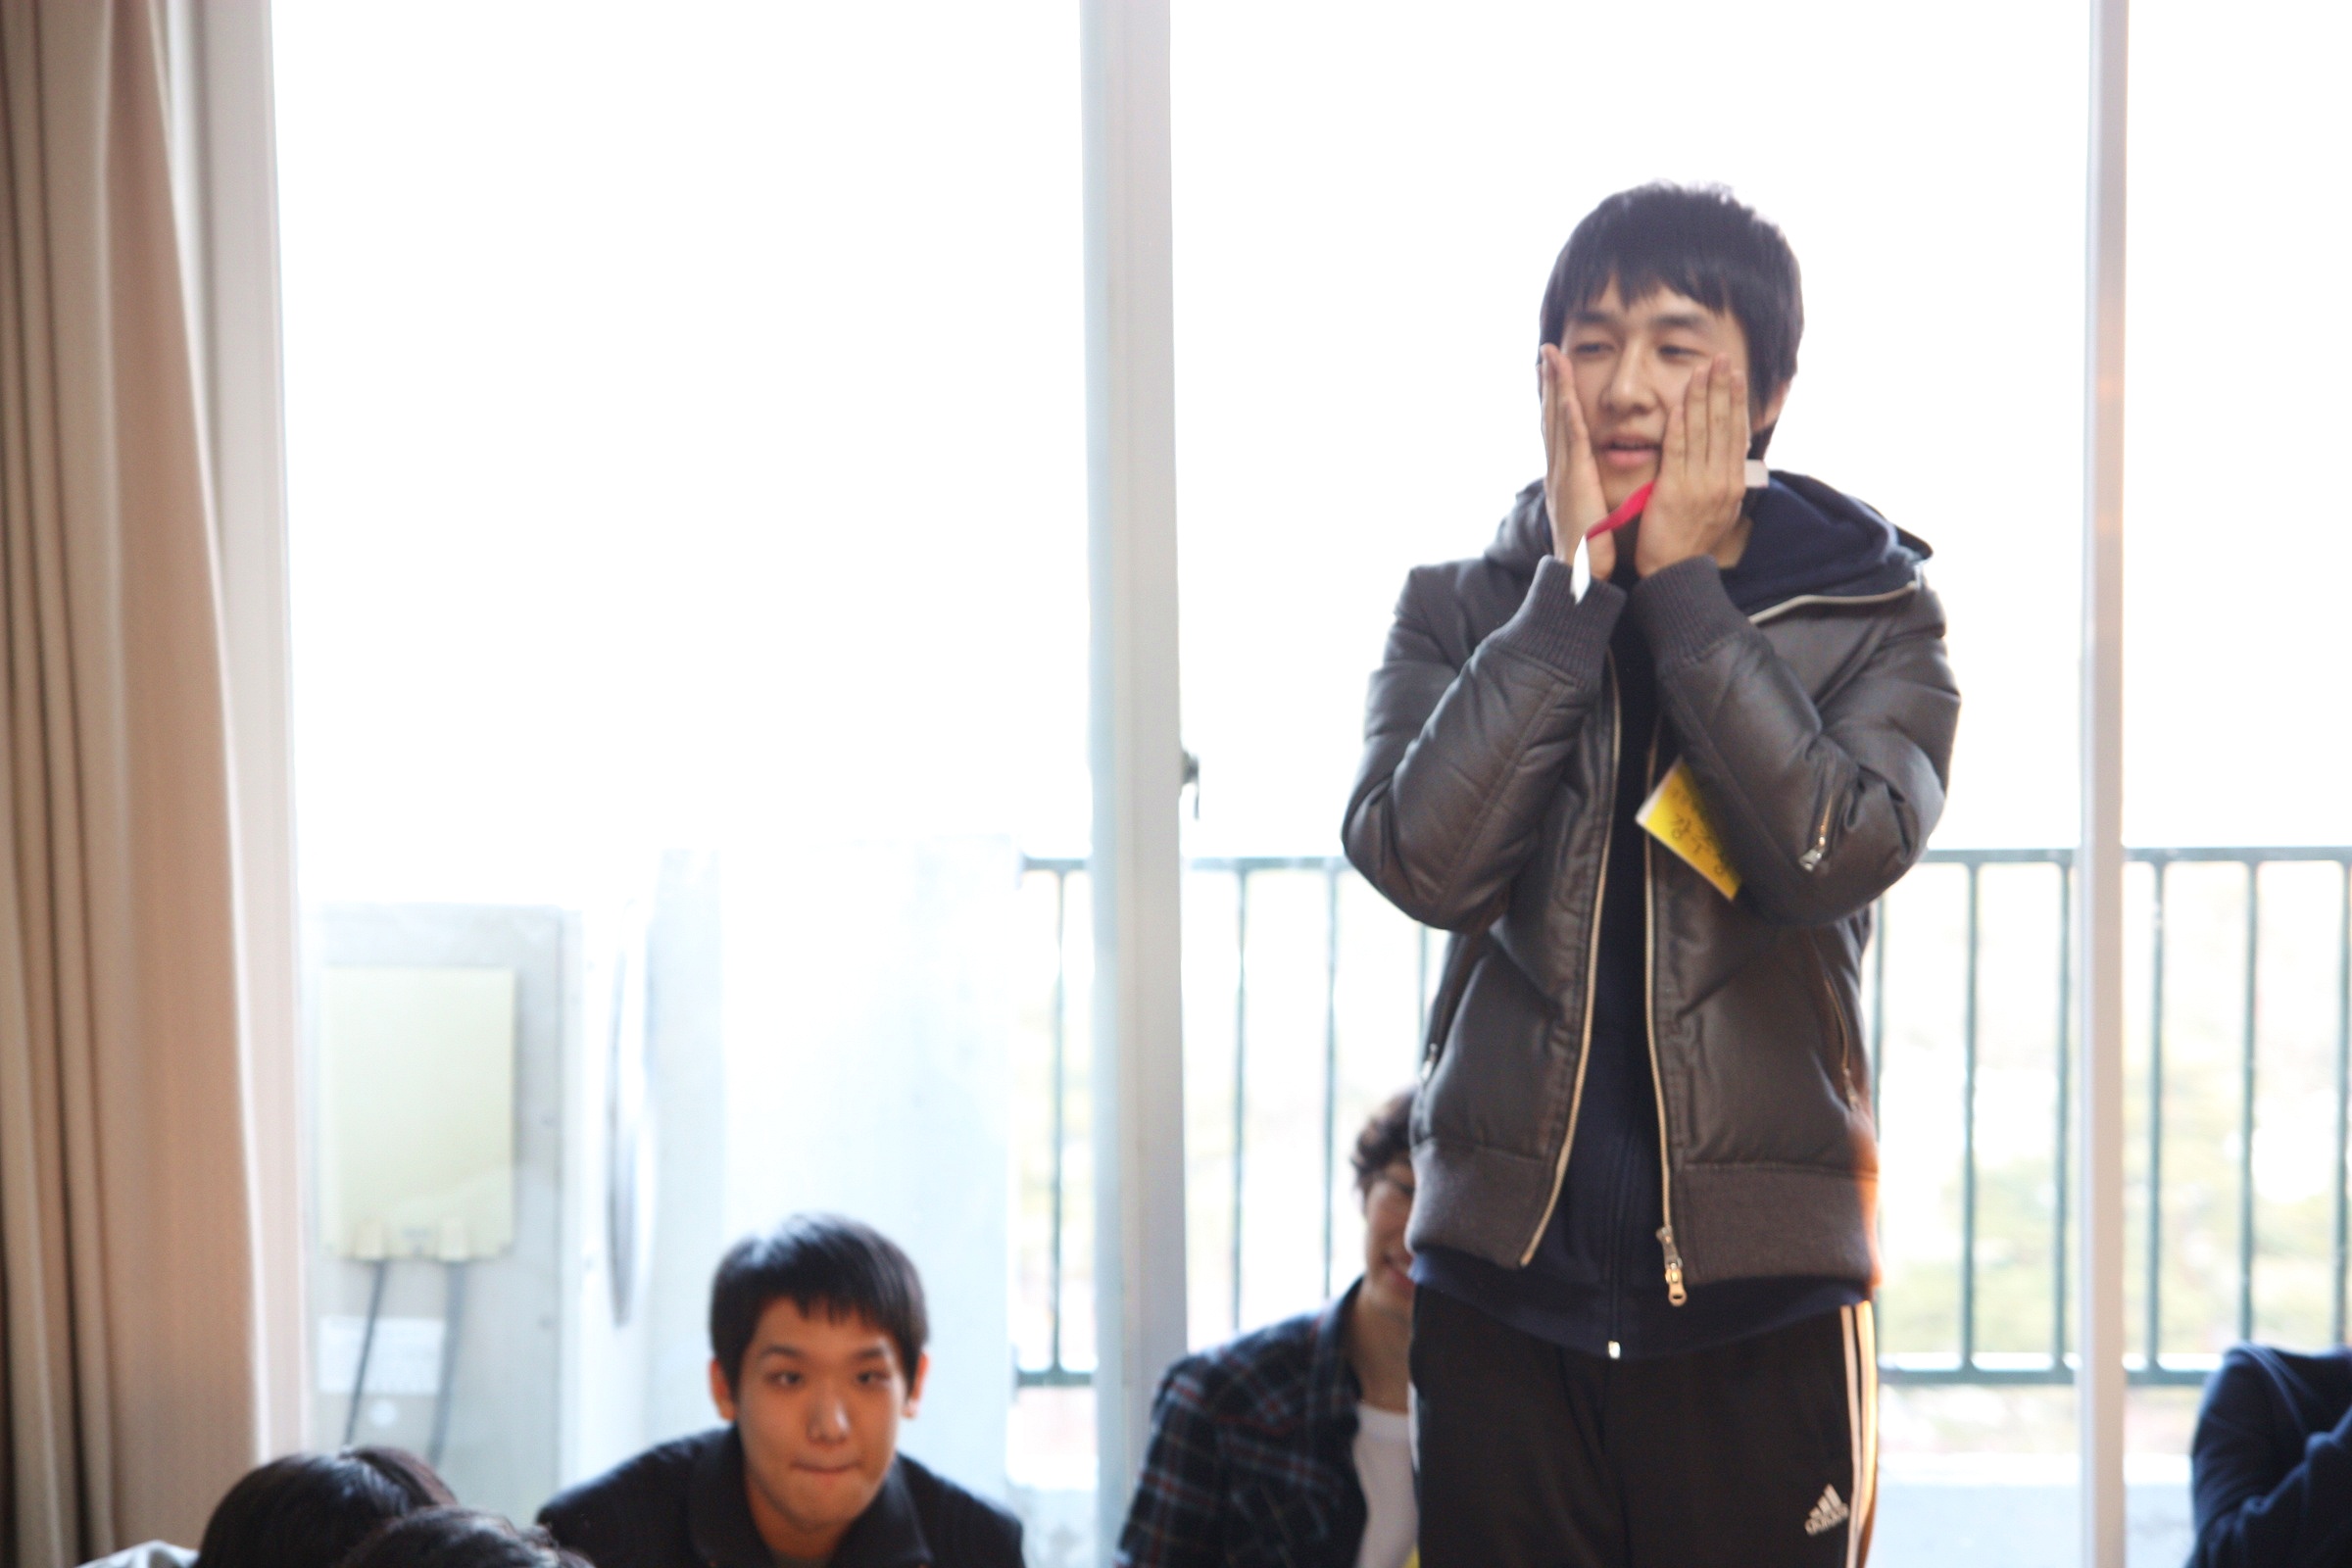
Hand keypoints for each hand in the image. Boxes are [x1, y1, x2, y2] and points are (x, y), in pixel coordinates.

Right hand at [1539, 344, 1614, 580]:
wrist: (1579, 574)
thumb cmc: (1589, 551)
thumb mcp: (1589, 513)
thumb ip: (1591, 494)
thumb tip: (1596, 487)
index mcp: (1563, 476)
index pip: (1557, 430)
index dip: (1553, 400)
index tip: (1552, 374)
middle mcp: (1557, 469)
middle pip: (1550, 417)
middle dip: (1548, 384)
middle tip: (1545, 353)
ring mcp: (1562, 472)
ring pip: (1557, 420)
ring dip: (1554, 387)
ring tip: (1551, 358)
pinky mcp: (1574, 478)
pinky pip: (1571, 439)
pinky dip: (1566, 413)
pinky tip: (1564, 392)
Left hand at [1635, 354, 1748, 576]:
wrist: (1674, 573)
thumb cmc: (1690, 540)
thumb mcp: (1719, 508)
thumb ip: (1723, 478)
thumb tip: (1731, 455)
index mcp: (1733, 483)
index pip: (1736, 432)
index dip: (1735, 401)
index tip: (1735, 374)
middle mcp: (1722, 481)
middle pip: (1723, 425)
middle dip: (1722, 388)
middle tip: (1721, 359)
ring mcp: (1700, 486)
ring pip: (1702, 433)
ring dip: (1701, 398)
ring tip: (1701, 370)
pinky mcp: (1675, 492)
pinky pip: (1677, 453)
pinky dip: (1678, 428)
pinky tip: (1677, 406)